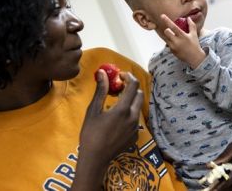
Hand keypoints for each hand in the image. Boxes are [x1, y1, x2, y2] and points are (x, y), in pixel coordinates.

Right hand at [73, 70, 143, 188]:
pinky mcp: (135, 135)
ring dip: (130, 101)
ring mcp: (136, 127)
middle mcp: (133, 117)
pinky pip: (136, 119)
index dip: (128, 76)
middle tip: (118, 88)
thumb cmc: (91, 133)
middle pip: (139, 94)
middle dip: (131, 88)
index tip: (119, 76)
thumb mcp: (93, 110)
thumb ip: (101, 90)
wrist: (96, 158)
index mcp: (123, 109)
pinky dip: (129, 113)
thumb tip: (102, 73)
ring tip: (115, 104)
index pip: (133, 85)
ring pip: (138, 107)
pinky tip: (117, 119)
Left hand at [160, 14, 205, 68]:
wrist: (194, 58)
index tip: (162, 16)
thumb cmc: (195, 45)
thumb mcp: (194, 34)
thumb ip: (191, 25)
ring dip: (169, 36)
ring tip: (175, 38)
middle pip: (166, 32)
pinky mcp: (171, 51)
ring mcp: (173, 47)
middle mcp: (177, 41)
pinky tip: (177, 45)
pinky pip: (168, 44)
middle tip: (172, 31)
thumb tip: (188, 18)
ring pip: (166, 38)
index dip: (167, 20)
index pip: (173, 26)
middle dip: (168, 30)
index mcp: (182, 36)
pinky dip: (170, 42)